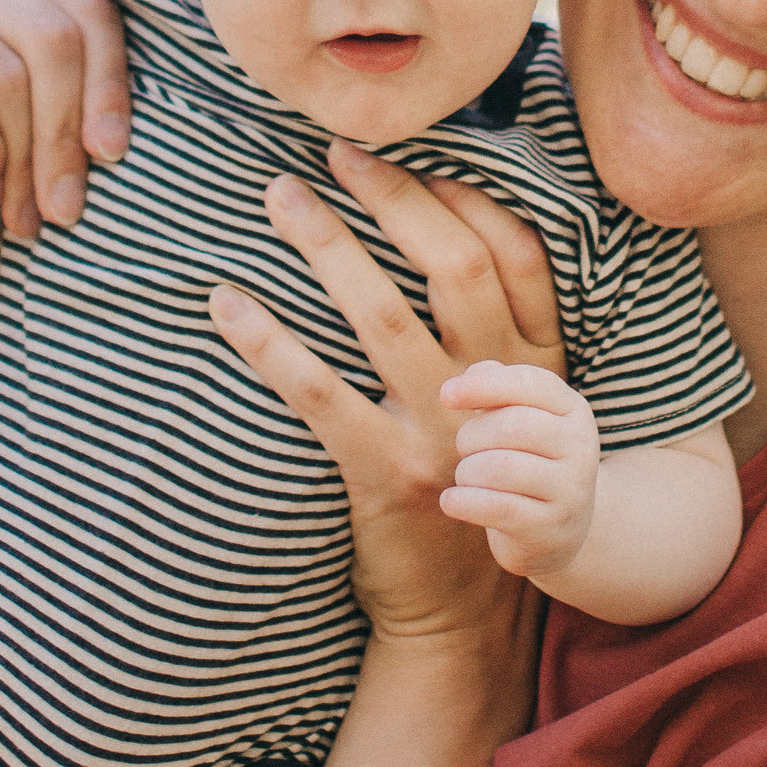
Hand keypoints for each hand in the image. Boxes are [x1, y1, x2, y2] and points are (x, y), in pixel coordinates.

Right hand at [0, 0, 130, 242]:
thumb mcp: (54, 118)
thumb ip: (94, 78)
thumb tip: (176, 73)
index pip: (88, 7)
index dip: (109, 85)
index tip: (113, 155)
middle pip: (53, 35)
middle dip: (66, 132)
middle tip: (68, 208)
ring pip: (6, 70)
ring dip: (24, 158)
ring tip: (28, 214)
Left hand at [210, 144, 563, 647]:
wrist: (472, 616)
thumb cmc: (482, 487)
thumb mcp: (516, 411)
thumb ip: (497, 334)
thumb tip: (436, 230)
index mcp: (539, 365)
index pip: (517, 255)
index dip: (467, 194)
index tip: (414, 149)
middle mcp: (497, 393)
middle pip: (454, 267)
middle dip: (394, 199)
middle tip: (337, 153)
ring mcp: (443, 435)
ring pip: (383, 315)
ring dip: (327, 247)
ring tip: (281, 198)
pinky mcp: (385, 475)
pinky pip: (318, 394)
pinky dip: (268, 343)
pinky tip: (228, 305)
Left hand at [440, 366, 600, 585]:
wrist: (559, 531)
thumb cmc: (528, 463)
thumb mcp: (520, 421)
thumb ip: (497, 390)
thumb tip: (470, 377)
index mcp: (574, 411)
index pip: (530, 383)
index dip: (484, 385)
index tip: (446, 395)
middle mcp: (581, 447)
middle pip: (510, 425)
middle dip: (471, 436)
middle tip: (465, 449)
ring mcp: (570, 491)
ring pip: (499, 468)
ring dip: (467, 471)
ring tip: (467, 477)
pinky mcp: (550, 528)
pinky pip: (497, 508)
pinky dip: (463, 502)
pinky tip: (452, 501)